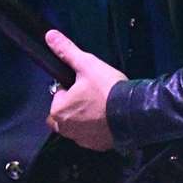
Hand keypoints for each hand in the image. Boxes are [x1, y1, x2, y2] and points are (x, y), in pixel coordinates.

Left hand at [45, 29, 124, 151]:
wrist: (133, 113)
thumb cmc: (106, 89)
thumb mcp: (86, 64)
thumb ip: (66, 51)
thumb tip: (49, 35)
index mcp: (58, 110)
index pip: (58, 95)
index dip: (71, 87)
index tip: (86, 84)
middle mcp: (65, 129)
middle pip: (65, 113)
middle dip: (74, 105)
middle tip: (93, 95)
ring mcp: (82, 140)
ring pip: (77, 126)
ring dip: (84, 118)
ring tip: (102, 105)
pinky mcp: (97, 147)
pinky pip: (91, 135)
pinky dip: (96, 128)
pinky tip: (108, 118)